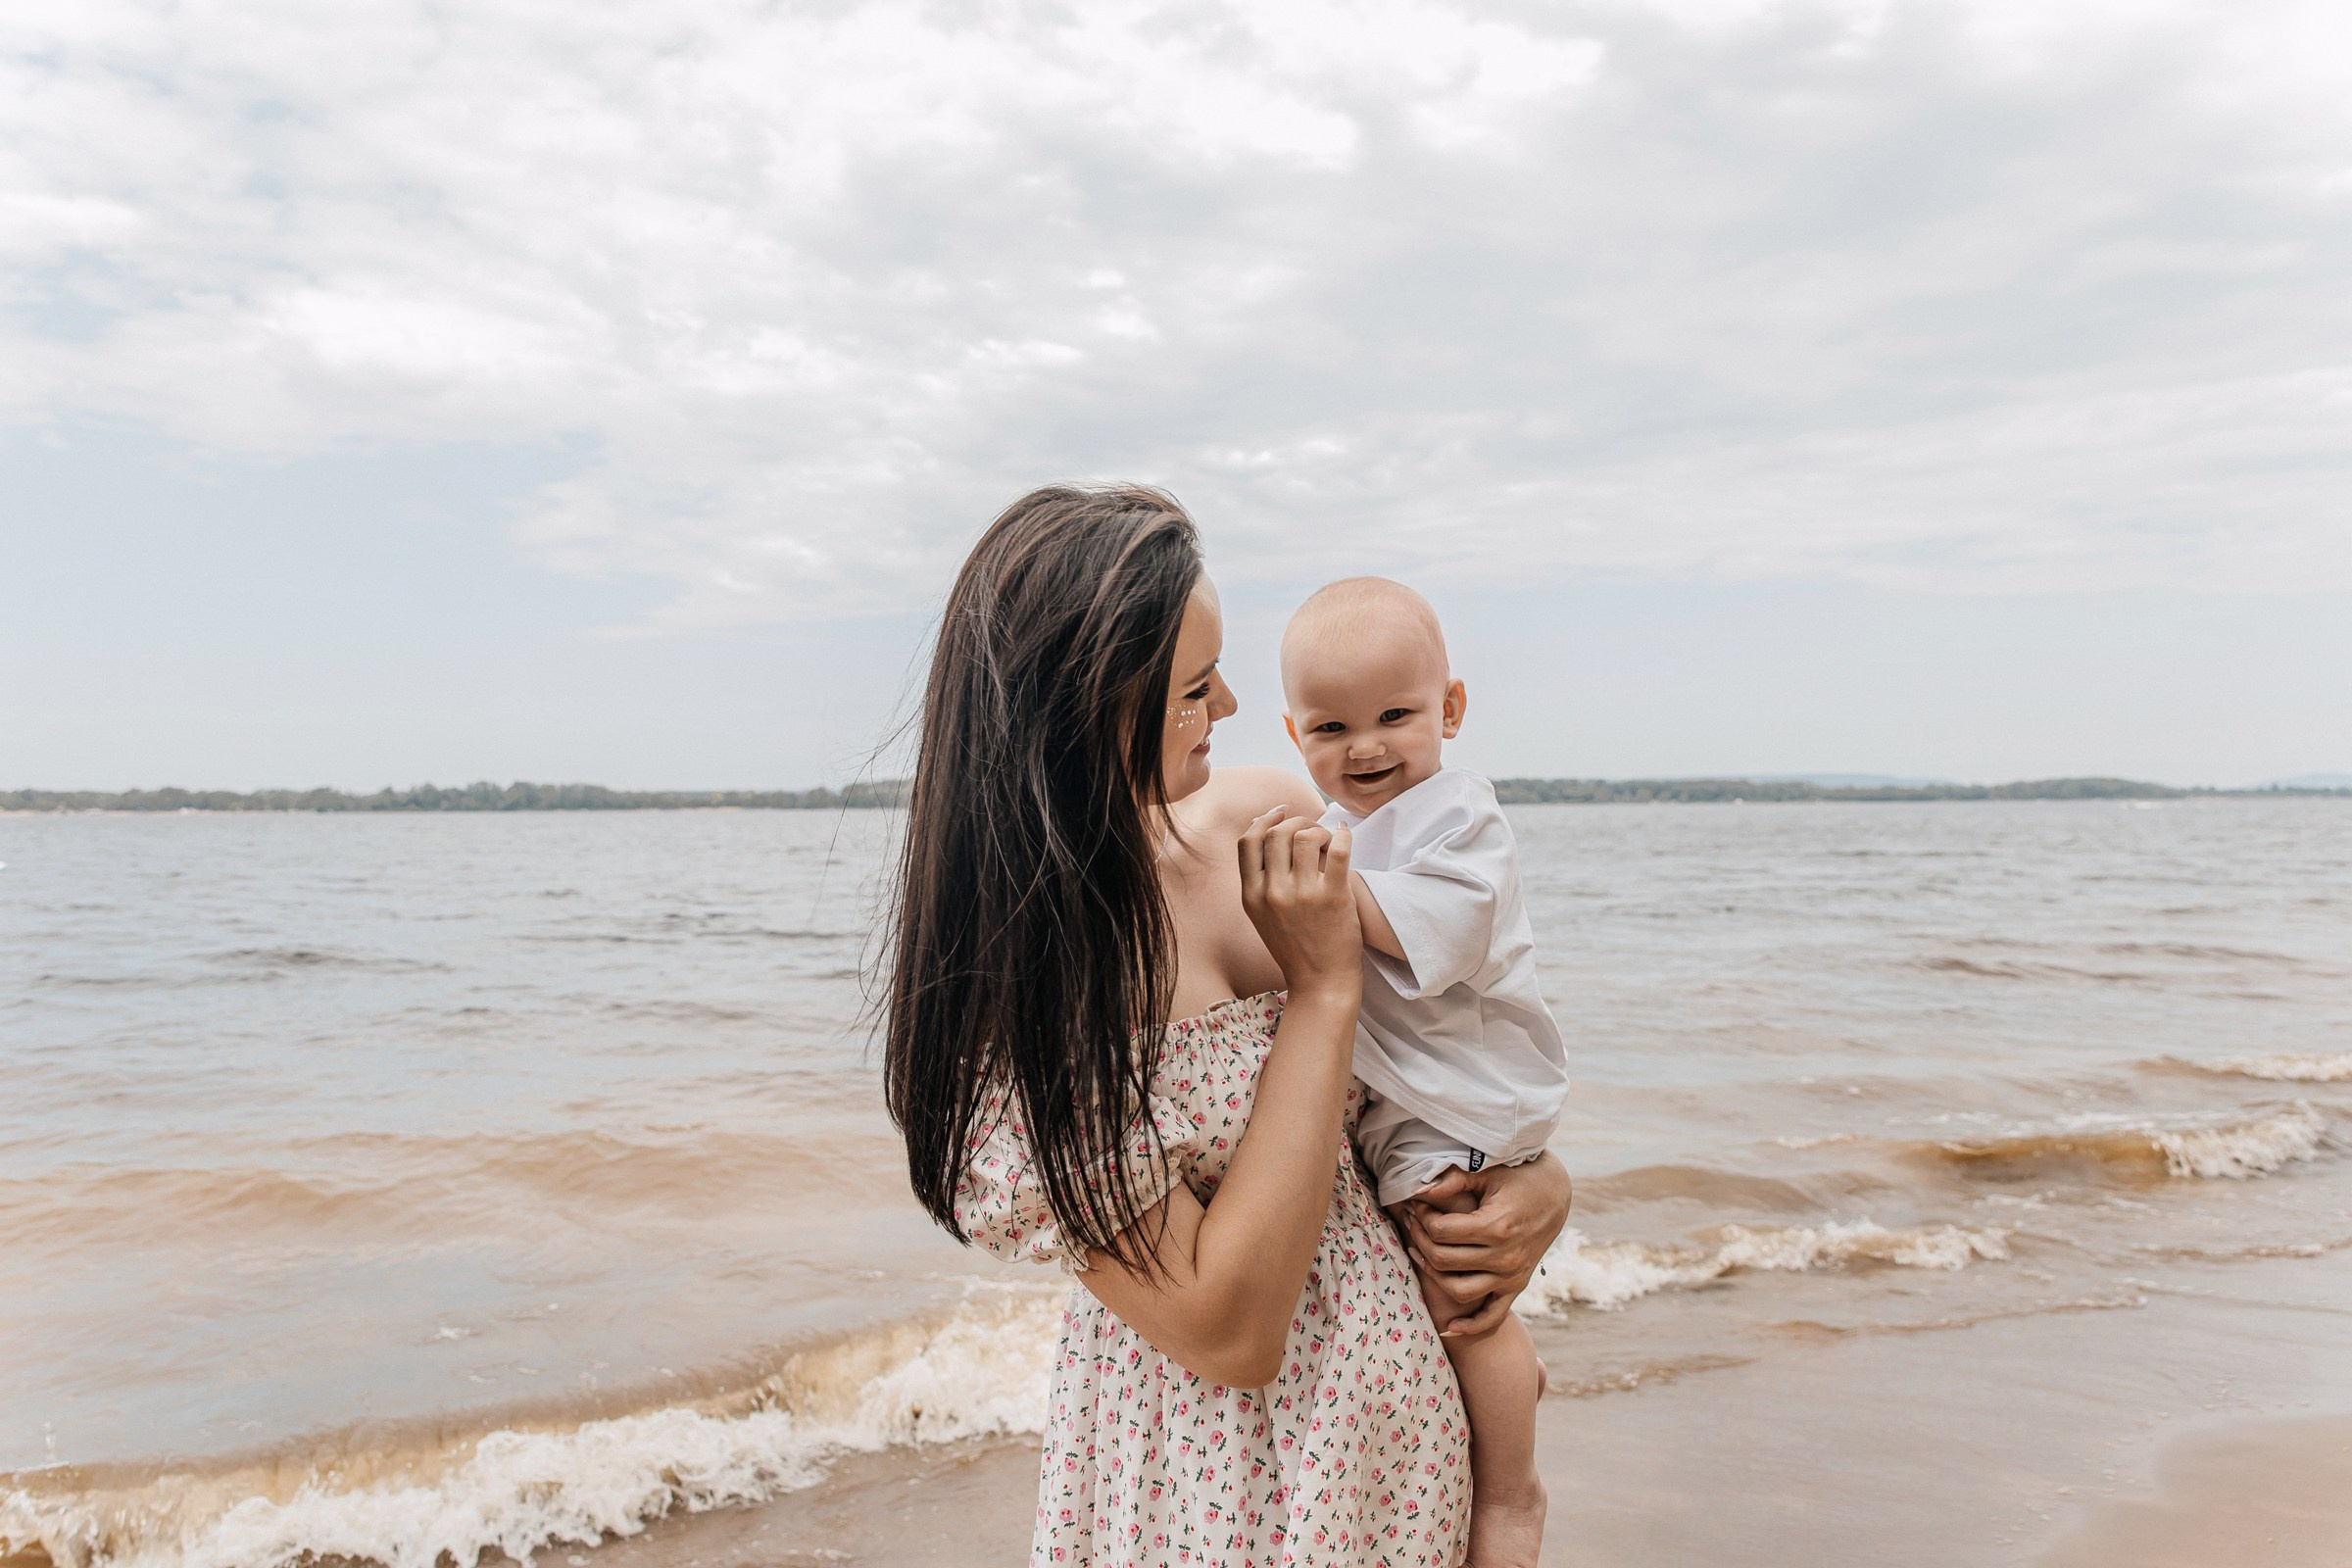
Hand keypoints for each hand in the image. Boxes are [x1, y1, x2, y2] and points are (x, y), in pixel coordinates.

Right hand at [1237, 806, 1360, 1000]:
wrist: (1321, 983)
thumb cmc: (1295, 947)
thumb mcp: (1263, 915)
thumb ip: (1261, 879)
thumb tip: (1265, 831)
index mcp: (1251, 895)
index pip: (1248, 841)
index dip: (1265, 819)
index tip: (1282, 812)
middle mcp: (1272, 893)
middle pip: (1277, 833)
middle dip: (1297, 822)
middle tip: (1312, 829)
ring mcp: (1302, 895)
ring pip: (1306, 836)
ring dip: (1319, 830)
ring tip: (1329, 841)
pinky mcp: (1333, 898)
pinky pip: (1339, 850)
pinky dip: (1343, 835)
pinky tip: (1345, 837)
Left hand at [1399, 1153, 1571, 1334]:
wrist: (1555, 1196)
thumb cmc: (1518, 1179)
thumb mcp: (1488, 1173)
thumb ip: (1454, 1180)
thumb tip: (1420, 1189)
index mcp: (1497, 1226)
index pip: (1441, 1231)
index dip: (1421, 1218)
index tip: (1416, 1205)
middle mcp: (1505, 1256)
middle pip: (1444, 1259)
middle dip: (1419, 1240)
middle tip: (1411, 1222)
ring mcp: (1512, 1275)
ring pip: (1459, 1290)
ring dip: (1433, 1276)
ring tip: (1418, 1253)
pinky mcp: (1516, 1286)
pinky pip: (1492, 1316)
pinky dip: (1471, 1326)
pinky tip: (1450, 1326)